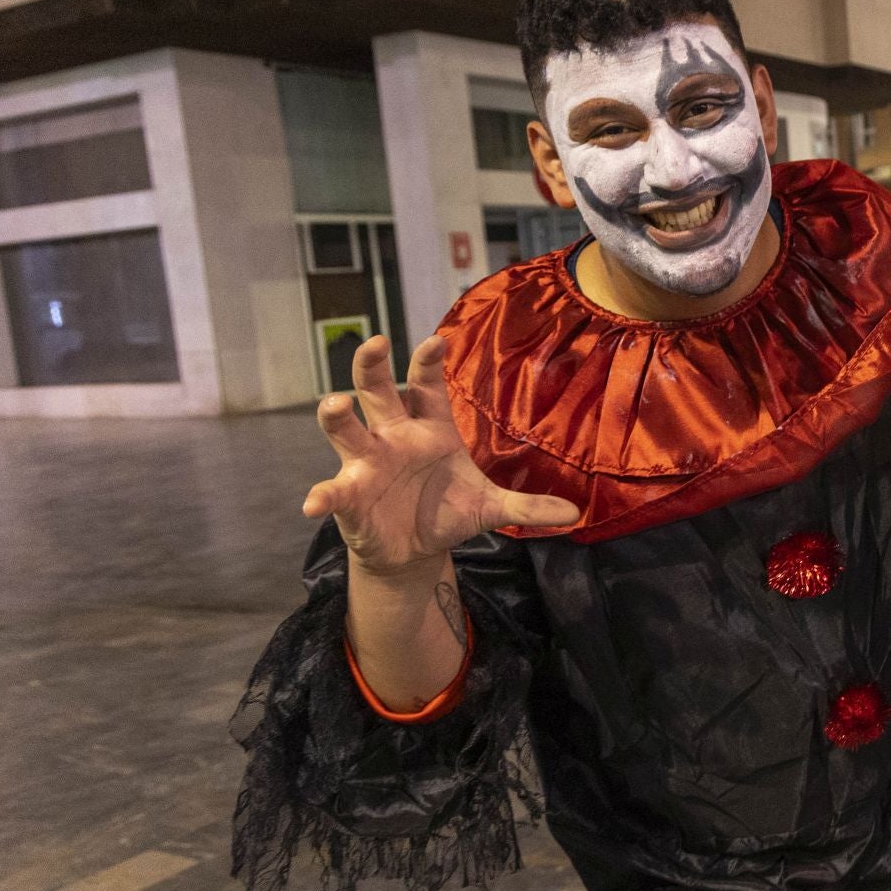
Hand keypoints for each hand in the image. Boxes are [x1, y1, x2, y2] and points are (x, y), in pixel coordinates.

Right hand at [304, 335, 579, 572]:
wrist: (413, 549)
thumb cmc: (447, 510)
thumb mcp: (491, 508)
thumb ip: (527, 507)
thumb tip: (576, 515)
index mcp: (429, 426)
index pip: (427, 384)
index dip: (428, 361)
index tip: (436, 341)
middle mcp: (393, 435)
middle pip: (377, 391)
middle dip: (373, 366)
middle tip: (376, 343)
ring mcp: (367, 462)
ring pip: (347, 429)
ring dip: (338, 415)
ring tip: (335, 404)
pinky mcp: (349, 495)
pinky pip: (332, 491)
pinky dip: (322, 496)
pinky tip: (314, 503)